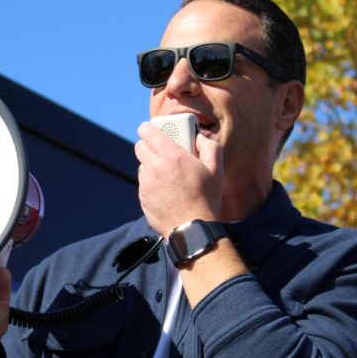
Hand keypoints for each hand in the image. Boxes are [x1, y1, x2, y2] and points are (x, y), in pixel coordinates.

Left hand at [134, 121, 222, 235]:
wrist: (192, 229)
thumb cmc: (206, 198)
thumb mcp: (216, 169)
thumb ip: (209, 146)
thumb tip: (198, 136)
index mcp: (172, 156)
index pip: (147, 132)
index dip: (149, 128)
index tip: (153, 130)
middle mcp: (155, 167)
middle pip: (140, 146)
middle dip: (149, 145)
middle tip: (161, 150)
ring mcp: (146, 183)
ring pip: (142, 166)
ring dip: (151, 165)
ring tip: (167, 174)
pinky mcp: (143, 197)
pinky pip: (143, 184)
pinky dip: (151, 183)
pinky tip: (166, 190)